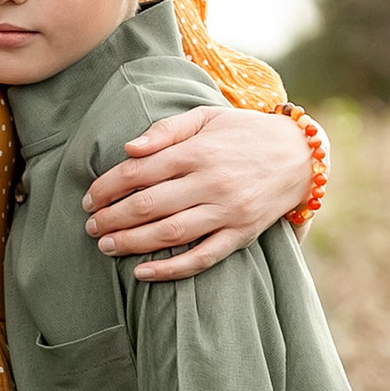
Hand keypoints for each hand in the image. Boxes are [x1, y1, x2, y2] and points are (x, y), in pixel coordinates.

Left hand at [83, 104, 312, 279]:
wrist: (299, 155)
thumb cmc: (244, 133)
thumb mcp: (206, 117)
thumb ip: (166, 130)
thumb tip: (128, 149)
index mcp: (198, 150)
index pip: (139, 171)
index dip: (108, 187)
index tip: (90, 198)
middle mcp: (211, 181)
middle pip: (148, 205)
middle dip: (112, 218)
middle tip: (91, 227)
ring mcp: (227, 211)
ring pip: (169, 233)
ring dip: (131, 243)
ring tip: (106, 246)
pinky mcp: (241, 234)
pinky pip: (201, 257)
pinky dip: (170, 269)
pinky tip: (143, 272)